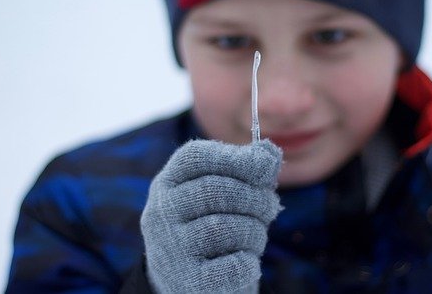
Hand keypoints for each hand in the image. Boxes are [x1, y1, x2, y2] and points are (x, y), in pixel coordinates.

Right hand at [141, 139, 282, 292]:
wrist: (195, 285)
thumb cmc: (217, 228)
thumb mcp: (227, 193)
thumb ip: (250, 169)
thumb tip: (270, 151)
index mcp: (167, 183)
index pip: (194, 157)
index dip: (234, 157)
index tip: (264, 166)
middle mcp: (160, 212)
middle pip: (214, 189)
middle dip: (255, 197)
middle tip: (270, 206)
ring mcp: (170, 248)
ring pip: (223, 227)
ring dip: (254, 231)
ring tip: (256, 236)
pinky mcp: (187, 281)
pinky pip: (232, 265)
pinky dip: (248, 261)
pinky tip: (246, 261)